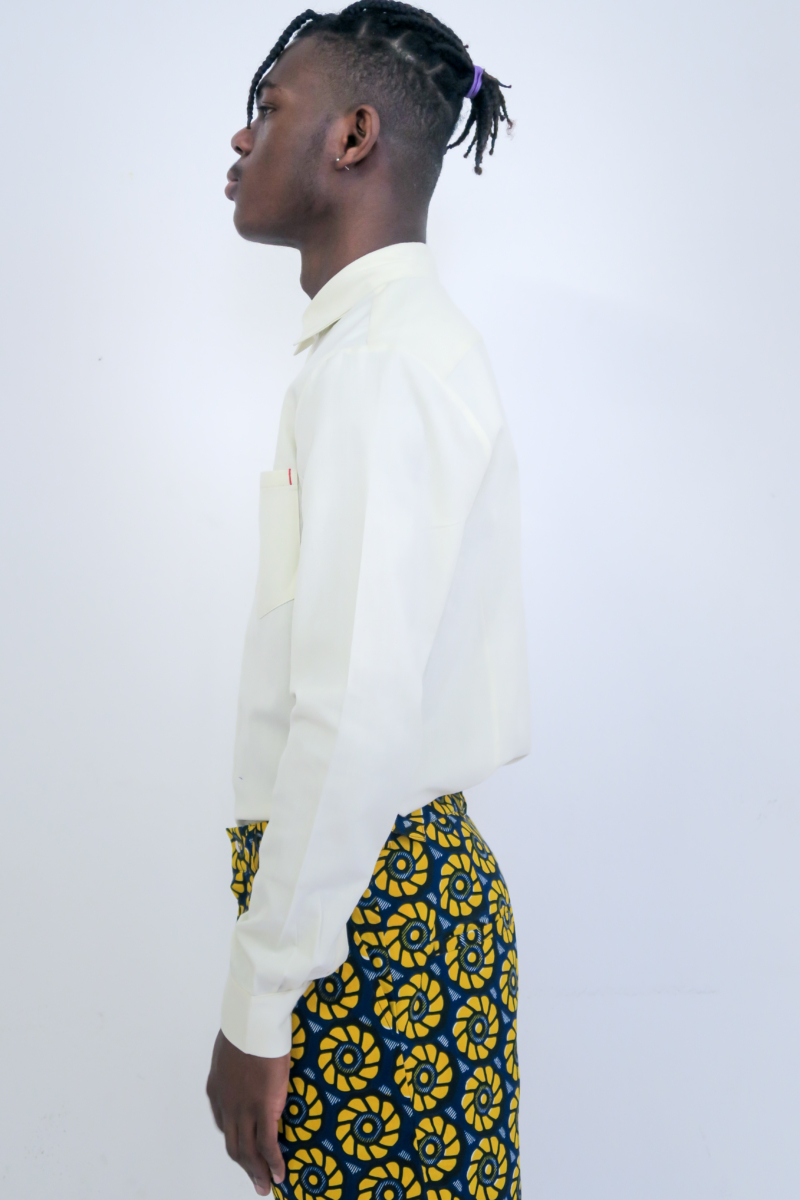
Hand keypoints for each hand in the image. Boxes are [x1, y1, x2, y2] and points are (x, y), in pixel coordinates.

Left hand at [206, 1029, 289, 1194]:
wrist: (251, 1020)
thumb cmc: (245, 1022)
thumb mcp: (231, 1044)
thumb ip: (235, 1057)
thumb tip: (244, 1054)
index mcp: (216, 1089)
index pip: (223, 1124)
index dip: (235, 1140)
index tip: (245, 1149)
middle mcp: (226, 1104)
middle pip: (234, 1145)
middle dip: (245, 1167)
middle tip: (256, 1182)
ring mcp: (243, 1108)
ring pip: (248, 1150)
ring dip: (258, 1172)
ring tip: (266, 1186)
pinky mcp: (263, 1107)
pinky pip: (267, 1144)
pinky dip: (273, 1162)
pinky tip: (280, 1174)